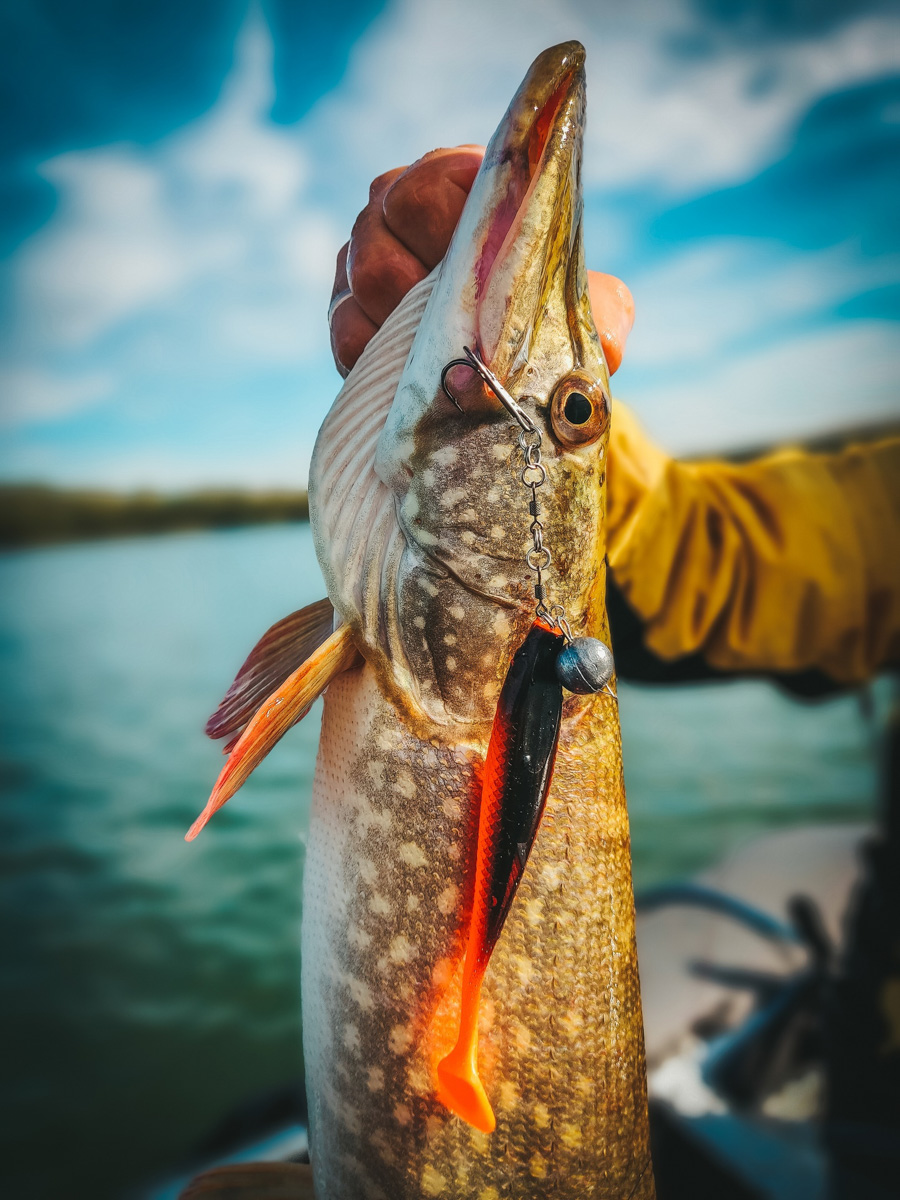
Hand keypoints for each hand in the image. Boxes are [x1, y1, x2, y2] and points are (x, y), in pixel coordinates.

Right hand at [329, 146, 633, 377]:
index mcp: (460, 184)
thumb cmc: (546, 319)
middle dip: (414, 274)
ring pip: (358, 274)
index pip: (431, 179)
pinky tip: (406, 372)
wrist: (509, 374)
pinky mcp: (346, 314)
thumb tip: (607, 341)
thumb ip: (602, 309)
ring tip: (437, 349)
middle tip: (453, 318)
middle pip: (380, 219)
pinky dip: (373, 352)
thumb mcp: (582, 309)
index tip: (471, 263)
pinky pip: (344, 328)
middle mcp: (401, 209)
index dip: (445, 220)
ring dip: (397, 317)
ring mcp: (365, 260)